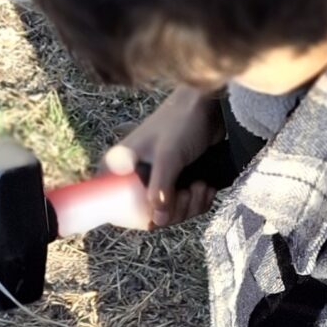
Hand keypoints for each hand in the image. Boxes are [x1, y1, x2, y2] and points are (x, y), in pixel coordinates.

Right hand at [102, 83, 222, 228]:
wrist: (208, 106)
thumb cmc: (181, 122)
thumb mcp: (168, 156)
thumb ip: (161, 188)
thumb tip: (158, 220)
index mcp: (119, 169)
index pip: (118, 209)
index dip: (141, 216)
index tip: (162, 208)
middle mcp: (135, 179)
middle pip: (150, 215)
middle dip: (175, 209)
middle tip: (189, 191)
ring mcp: (157, 182)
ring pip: (170, 213)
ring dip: (190, 205)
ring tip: (200, 185)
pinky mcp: (176, 183)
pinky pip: (184, 207)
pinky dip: (198, 201)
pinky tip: (205, 186)